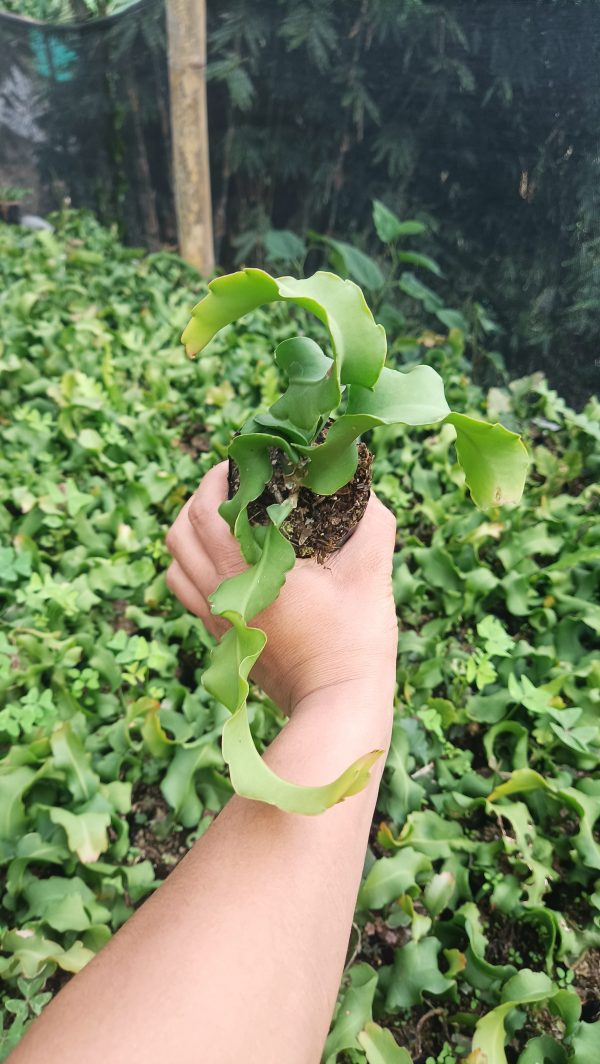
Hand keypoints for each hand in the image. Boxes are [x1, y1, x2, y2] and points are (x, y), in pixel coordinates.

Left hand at [165, 462, 397, 713]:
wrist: (337, 705)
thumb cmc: (356, 640)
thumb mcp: (372, 573)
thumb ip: (372, 521)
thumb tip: (364, 485)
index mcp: (250, 573)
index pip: (206, 511)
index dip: (216, 479)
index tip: (240, 463)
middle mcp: (222, 595)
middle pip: (179, 534)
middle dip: (199, 500)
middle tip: (231, 486)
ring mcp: (218, 620)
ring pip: (175, 565)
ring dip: (190, 535)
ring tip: (223, 520)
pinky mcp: (222, 640)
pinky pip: (187, 593)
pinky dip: (195, 567)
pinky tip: (227, 560)